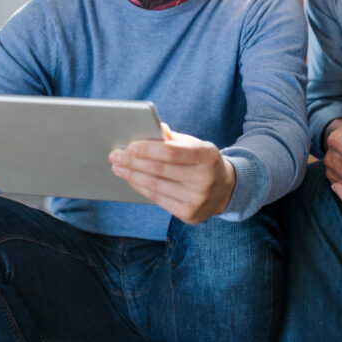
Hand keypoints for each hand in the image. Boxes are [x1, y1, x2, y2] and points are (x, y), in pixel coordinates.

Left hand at [109, 123, 234, 223]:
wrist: (226, 190)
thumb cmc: (204, 162)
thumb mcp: (197, 146)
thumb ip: (174, 139)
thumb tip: (152, 127)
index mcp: (207, 156)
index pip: (171, 152)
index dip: (148, 149)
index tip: (129, 146)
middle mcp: (204, 179)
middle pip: (160, 170)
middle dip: (133, 162)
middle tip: (115, 155)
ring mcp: (197, 199)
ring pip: (155, 186)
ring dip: (132, 175)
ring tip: (118, 167)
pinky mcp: (189, 214)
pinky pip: (157, 199)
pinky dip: (141, 188)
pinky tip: (131, 179)